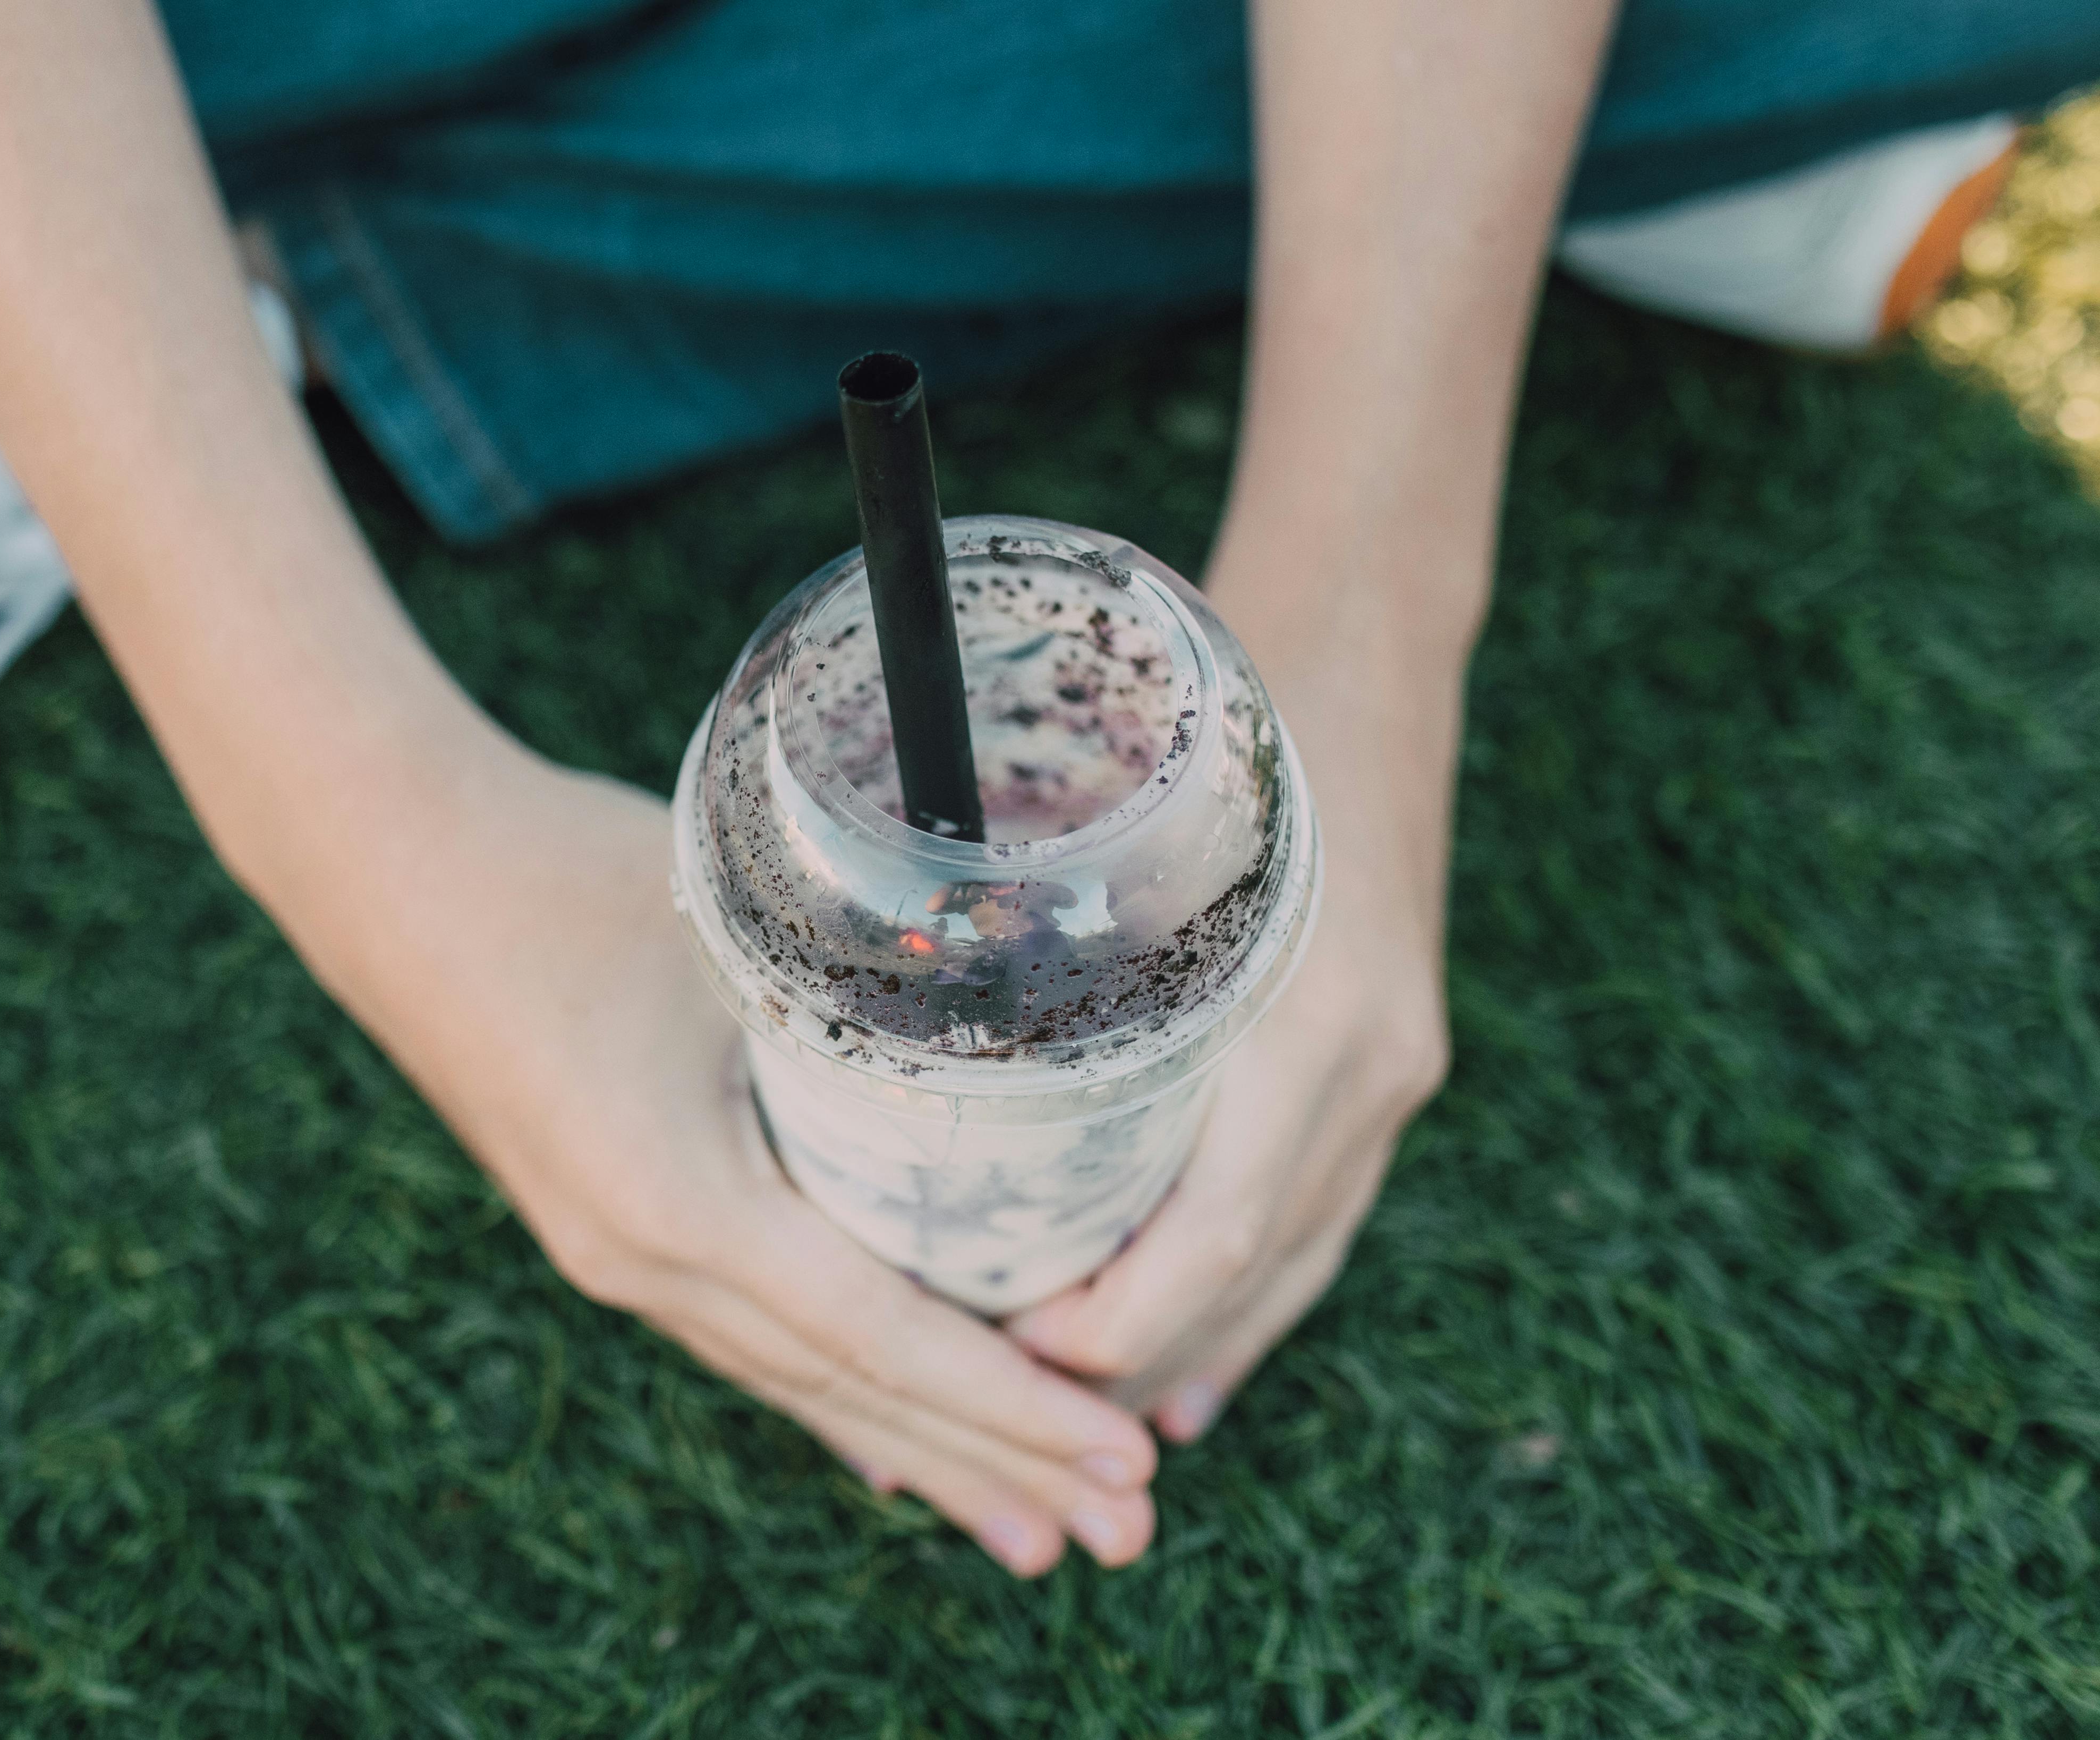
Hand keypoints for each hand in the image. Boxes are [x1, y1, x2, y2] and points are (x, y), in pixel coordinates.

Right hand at [296, 748, 1162, 1573]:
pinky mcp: (609, 1227)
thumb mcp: (736, 934)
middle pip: (848, 1394)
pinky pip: (750, 1342)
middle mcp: (642, 1260)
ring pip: (799, 1383)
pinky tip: (891, 1448)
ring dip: (923, 1453)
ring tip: (1030, 1523)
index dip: (1010, 1403)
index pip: (878, 1333)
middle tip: (1124, 1536)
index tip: (1125, 1456)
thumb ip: (860, 1011)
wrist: (389, 872)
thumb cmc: (561, 877)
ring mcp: (616, 1256)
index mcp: (677, 1201)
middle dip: (995, 1467)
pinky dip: (840, 1398)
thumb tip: (1022, 1044)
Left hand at [1004, 625, 1455, 1441]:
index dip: (1120, 1323)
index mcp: (1309, 1019)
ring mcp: (1394, 1073)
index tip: (1012, 1356)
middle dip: (1138, 1369)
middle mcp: (1370, 1066)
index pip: (1220, 1234)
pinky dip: (1247, 1299)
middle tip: (1013, 1421)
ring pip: (1295, 1267)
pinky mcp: (1387, 1063)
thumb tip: (890, 1005)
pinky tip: (1190, 1363)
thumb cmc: (1225, 711)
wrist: (1368, 644)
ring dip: (1192, 1352)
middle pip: (1257, 1279)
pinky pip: (1319, 1218)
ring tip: (1083, 1421)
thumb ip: (1048, 917)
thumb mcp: (1128, 810)